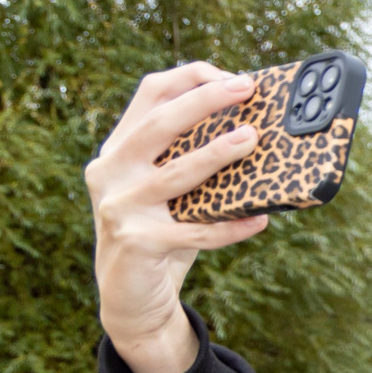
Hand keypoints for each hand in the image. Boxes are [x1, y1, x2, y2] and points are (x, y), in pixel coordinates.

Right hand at [85, 63, 273, 372]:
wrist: (129, 295)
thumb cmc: (162, 231)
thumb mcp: (169, 191)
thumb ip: (191, 160)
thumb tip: (256, 133)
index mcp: (119, 148)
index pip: (150, 94)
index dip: (191, 79)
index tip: (233, 78)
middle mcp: (111, 170)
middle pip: (159, 123)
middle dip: (204, 101)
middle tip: (246, 89)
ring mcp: (120, 206)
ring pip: (177, 174)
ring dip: (218, 154)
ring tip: (253, 139)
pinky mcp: (137, 242)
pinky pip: (195, 232)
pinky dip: (230, 227)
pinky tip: (260, 220)